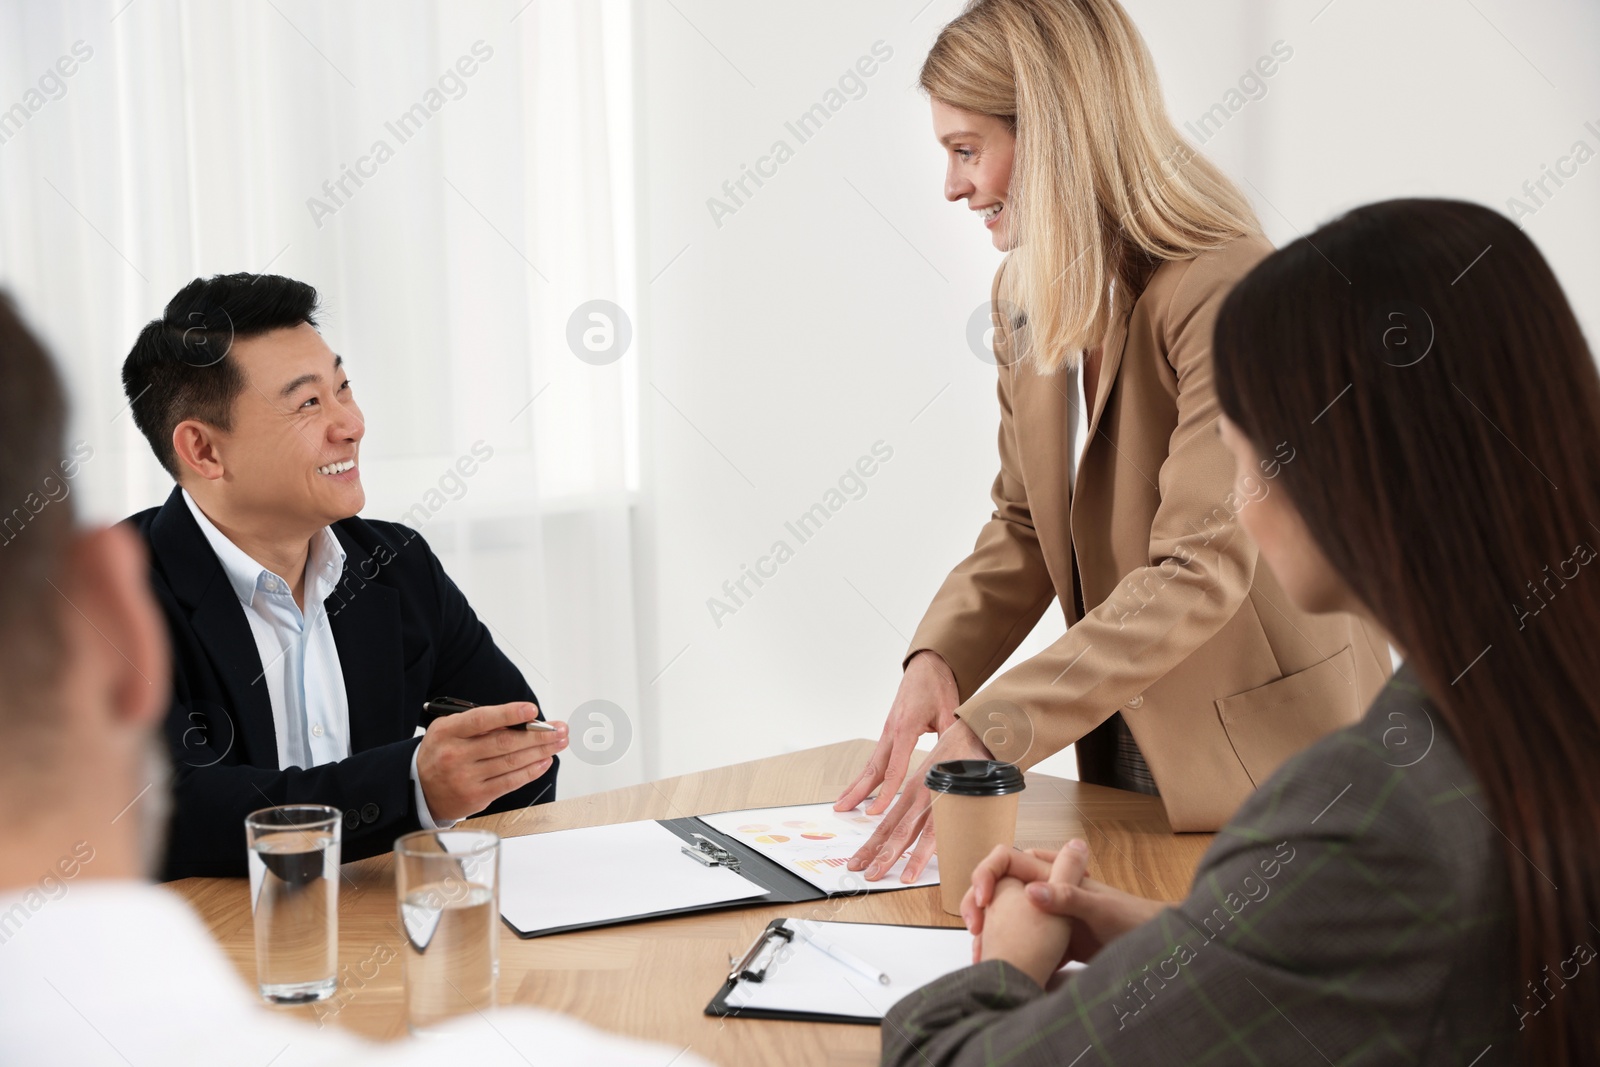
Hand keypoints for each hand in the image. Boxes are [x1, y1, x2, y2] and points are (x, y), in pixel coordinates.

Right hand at [416, 702, 567, 822]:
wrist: (419, 789)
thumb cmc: (442, 752)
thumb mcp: (449, 730)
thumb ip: (480, 724)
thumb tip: (522, 721)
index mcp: (448, 732)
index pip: (481, 720)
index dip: (508, 714)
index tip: (532, 710)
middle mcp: (456, 755)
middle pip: (504, 743)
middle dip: (538, 735)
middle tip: (560, 729)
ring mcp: (466, 778)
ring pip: (511, 762)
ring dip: (540, 751)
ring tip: (559, 742)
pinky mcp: (477, 797)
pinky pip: (510, 782)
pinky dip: (531, 771)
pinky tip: (544, 761)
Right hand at [836, 651, 959, 816]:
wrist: (928, 666)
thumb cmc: (939, 686)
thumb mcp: (950, 712)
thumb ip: (952, 739)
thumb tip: (963, 765)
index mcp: (906, 727)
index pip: (894, 767)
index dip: (886, 792)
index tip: (876, 811)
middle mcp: (891, 730)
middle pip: (873, 768)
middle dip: (858, 791)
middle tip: (842, 810)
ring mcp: (887, 730)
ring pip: (870, 763)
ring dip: (856, 784)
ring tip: (842, 803)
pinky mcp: (889, 731)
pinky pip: (875, 757)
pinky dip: (865, 774)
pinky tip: (860, 785)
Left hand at [843, 717, 990, 881]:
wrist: (980, 730)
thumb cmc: (965, 756)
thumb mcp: (942, 776)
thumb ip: (935, 798)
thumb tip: (932, 822)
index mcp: (915, 788)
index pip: (888, 821)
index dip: (872, 842)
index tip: (858, 860)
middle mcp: (917, 794)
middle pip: (890, 829)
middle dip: (871, 852)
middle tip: (855, 871)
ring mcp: (932, 798)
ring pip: (905, 833)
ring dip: (888, 856)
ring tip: (874, 875)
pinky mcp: (948, 802)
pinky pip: (933, 835)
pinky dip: (920, 856)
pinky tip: (909, 873)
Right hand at [965, 839, 1168, 962]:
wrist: (1153, 946)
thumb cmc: (1133, 919)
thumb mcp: (1100, 908)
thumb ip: (1068, 897)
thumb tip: (1031, 891)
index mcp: (1052, 875)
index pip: (1007, 860)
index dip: (987, 875)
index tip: (983, 901)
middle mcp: (1046, 892)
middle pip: (1001, 889)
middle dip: (981, 906)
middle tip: (975, 931)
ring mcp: (1049, 917)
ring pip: (1009, 917)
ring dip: (993, 932)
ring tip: (982, 954)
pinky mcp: (1054, 942)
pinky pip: (1025, 944)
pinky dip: (1013, 955)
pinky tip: (1004, 970)